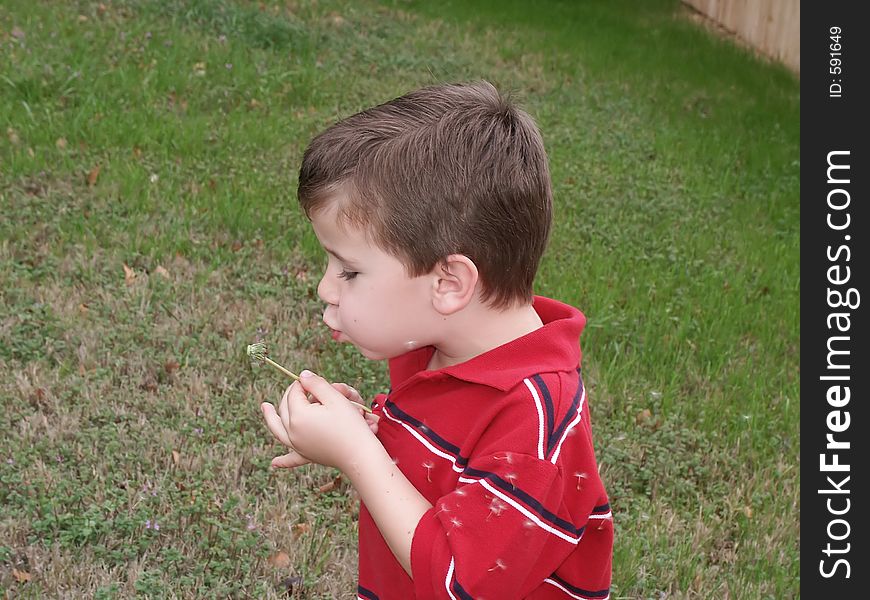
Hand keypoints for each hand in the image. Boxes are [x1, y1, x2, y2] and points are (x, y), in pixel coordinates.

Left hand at [261, 371, 378, 470]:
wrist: (359, 454)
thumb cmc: (349, 424)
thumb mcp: (335, 398)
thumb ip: (316, 384)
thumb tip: (302, 375)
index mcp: (298, 415)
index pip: (294, 392)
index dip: (303, 383)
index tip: (312, 379)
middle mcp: (292, 431)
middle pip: (285, 407)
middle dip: (292, 394)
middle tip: (299, 386)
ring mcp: (297, 445)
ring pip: (278, 429)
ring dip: (271, 417)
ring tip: (265, 407)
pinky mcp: (306, 455)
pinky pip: (290, 459)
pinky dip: (282, 461)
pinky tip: (274, 463)